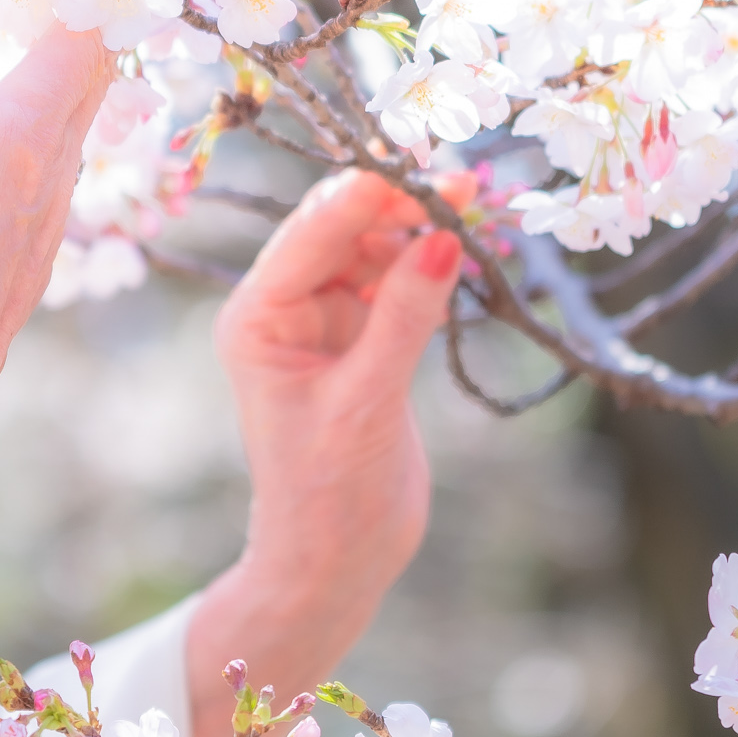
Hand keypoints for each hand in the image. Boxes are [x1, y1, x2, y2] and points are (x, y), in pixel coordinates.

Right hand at [0, 11, 113, 736]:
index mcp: (17, 136)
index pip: (86, 27)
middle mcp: (51, 167)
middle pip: (97, 60)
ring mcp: (48, 211)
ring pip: (80, 109)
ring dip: (68, 55)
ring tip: (31, 12)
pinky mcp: (30, 244)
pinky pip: (57, 150)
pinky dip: (45, 106)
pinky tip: (0, 116)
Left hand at [187, 171, 462, 736]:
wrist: (335, 567)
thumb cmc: (330, 497)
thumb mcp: (367, 403)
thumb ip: (403, 318)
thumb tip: (443, 238)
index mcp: (258, 316)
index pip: (313, 231)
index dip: (371, 195)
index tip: (431, 169)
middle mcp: (284, 309)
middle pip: (345, 230)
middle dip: (403, 205)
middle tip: (470, 183)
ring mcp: (325, 323)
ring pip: (376, 252)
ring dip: (424, 231)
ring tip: (479, 209)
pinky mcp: (363, 343)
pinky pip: (398, 286)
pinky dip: (432, 268)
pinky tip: (470, 251)